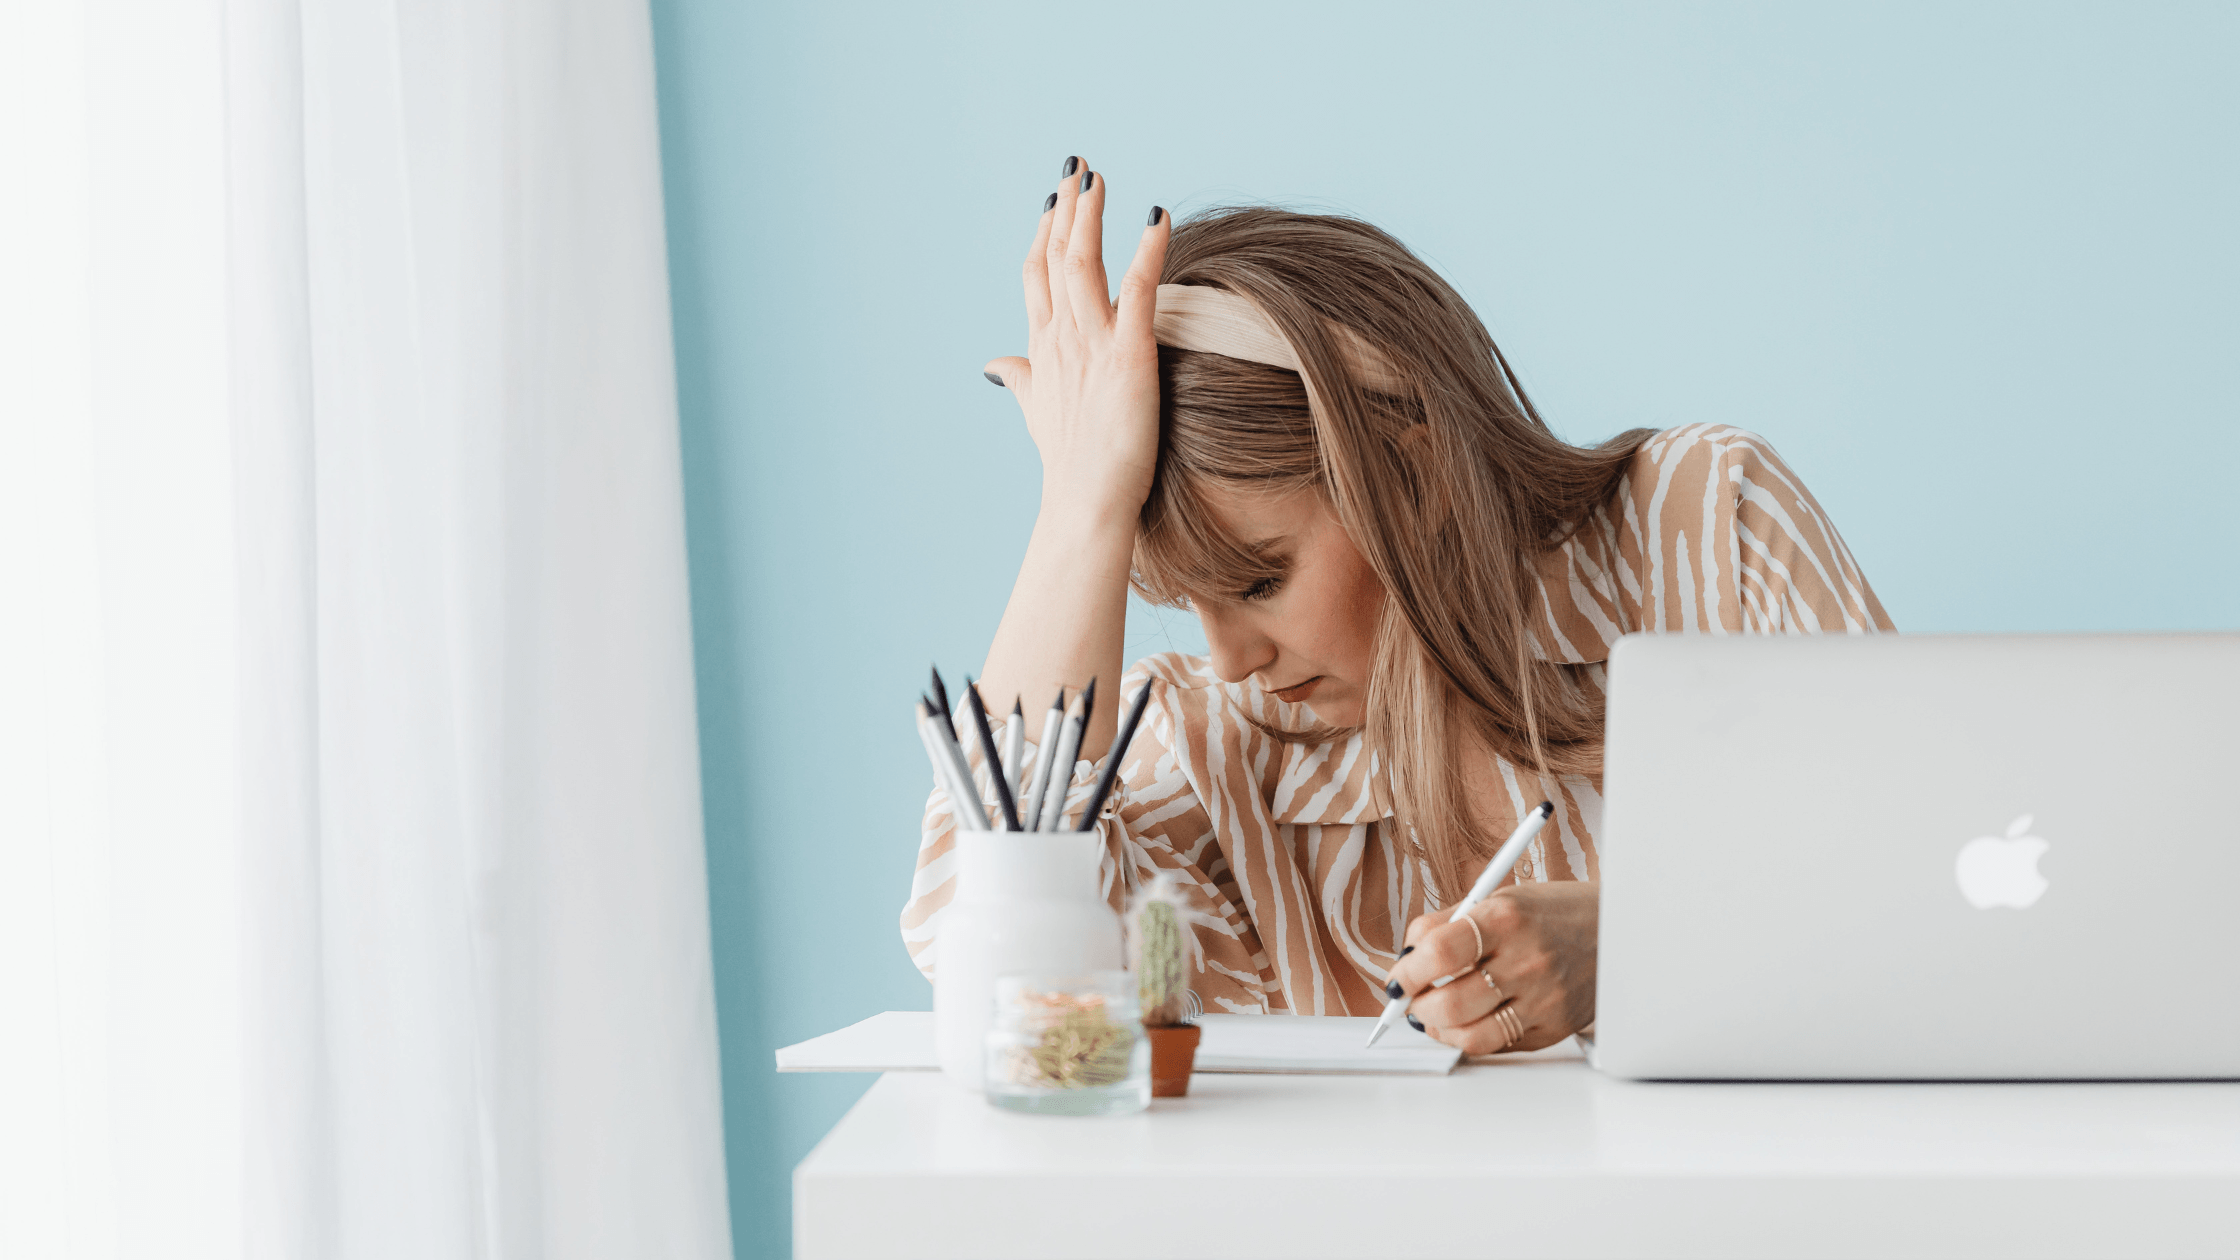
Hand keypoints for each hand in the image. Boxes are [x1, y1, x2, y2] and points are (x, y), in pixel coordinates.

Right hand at [983, 157, 1170, 515]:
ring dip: (1090, 216)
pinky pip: (1138, 291)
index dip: (1044, 233)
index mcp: (1043, 349)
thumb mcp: (1038, 414)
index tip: (1053, 198)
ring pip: (1083, 263)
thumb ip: (1020, 381)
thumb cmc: (1069, 468)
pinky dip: (1148, 250)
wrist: (1085, 506)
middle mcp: (1061, 339)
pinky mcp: (1128, 356)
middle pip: (1056, 257)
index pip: (1037, 276)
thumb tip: (994, 366)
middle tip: (1078, 165)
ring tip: (1100, 177)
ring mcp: (1091, 345)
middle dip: (1066, 208)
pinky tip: (1158, 216)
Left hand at [1386, 881, 1598, 1053]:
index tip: (1397, 978)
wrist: (1619, 930)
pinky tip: (1466, 1021)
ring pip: (1470, 1036)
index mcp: (1508, 919)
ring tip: (1432, 1015)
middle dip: (1415, 1008)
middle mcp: (1527, 962)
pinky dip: (1471, 1038)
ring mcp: (1543, 1000)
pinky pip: (1498, 1046)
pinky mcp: (1552, 1028)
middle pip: (1449, 1004)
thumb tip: (1407, 955)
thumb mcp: (1501, 898)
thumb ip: (1448, 923)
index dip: (1407, 972)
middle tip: (1409, 1000)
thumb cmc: (1555, 912)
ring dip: (1437, 1029)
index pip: (1439, 952)